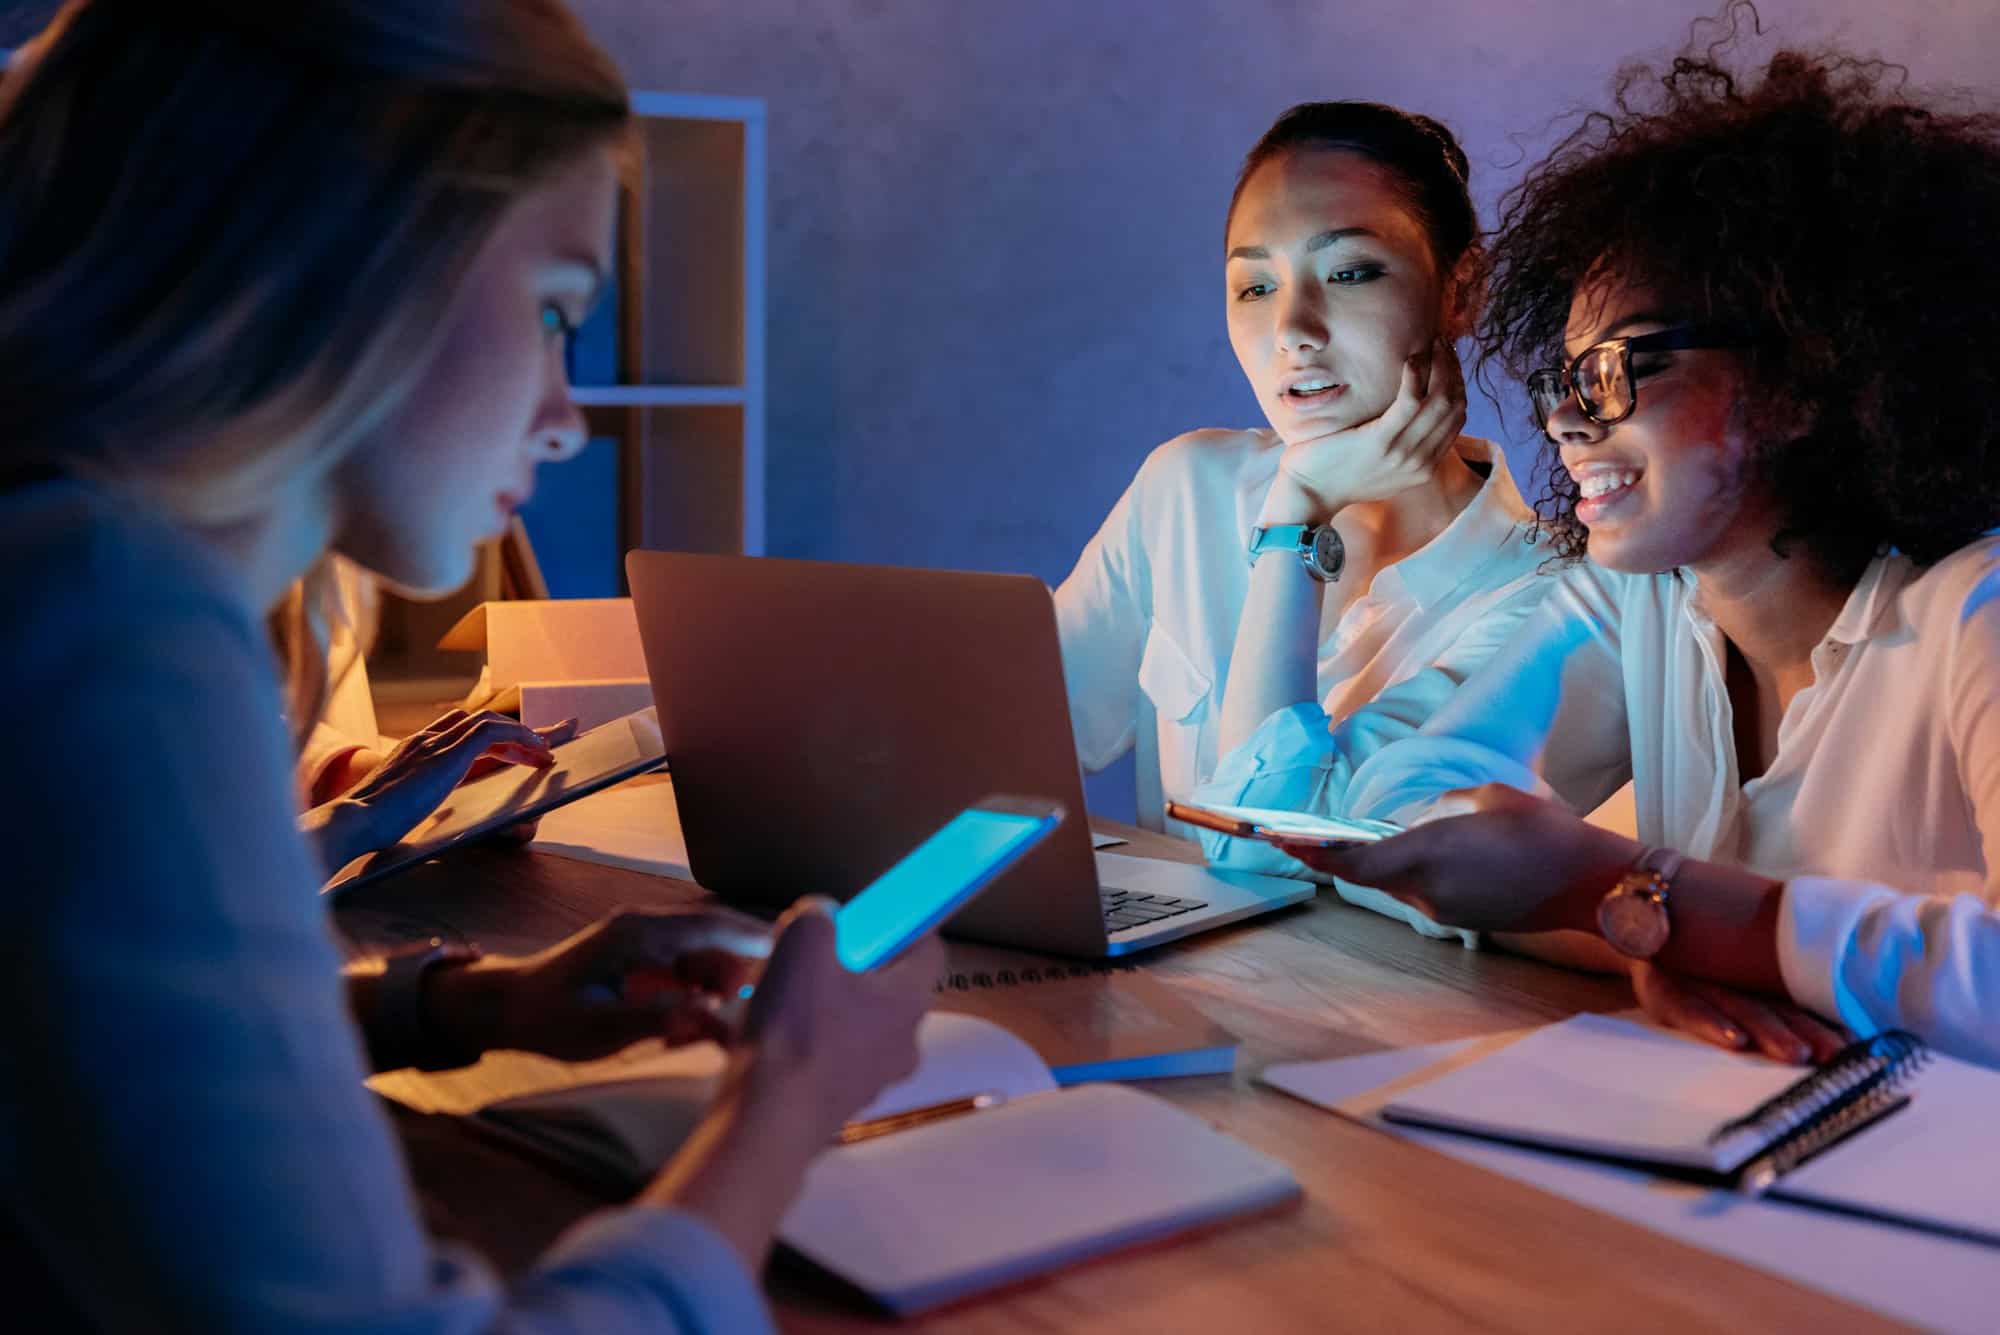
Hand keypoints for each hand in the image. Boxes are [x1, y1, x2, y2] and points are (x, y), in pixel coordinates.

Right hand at [307, 709, 569, 869]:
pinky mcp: (449, 753)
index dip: (485, 737)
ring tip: (545, 752)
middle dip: (510, 731)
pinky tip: (536, 751)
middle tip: (537, 747)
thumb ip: (409, 804)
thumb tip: (415, 823)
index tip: (507, 750)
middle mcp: (424, 739)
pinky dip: (519, 736)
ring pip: (490, 722)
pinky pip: (494, 731)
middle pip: (476, 720)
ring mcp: (435, 742)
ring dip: (521, 734)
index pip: (454, 730)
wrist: (351, 821)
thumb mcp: (393, 809)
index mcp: (410, 750)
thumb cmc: (365, 825)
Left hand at [432, 907, 774, 1061]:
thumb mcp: (601, 1027)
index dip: (757, 936)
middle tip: (754, 1014)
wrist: (507, 1009)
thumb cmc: (550, 1018)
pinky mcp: (644, 958)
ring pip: (705, 958)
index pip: (713, 925)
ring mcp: (646, 941)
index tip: (796, 953)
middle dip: (739, 975)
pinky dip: (698, 996)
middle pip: (716, 941)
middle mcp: (649, 928)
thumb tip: (708, 1017)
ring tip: (714, 1030)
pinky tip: (690, 1028)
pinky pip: (687, 971)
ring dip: (716, 991)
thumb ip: (657, 1019)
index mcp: (641, 933)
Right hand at [641, 899, 940, 1268]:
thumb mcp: (802, 945)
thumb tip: (821, 916)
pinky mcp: (844, 1102)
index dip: (900, 925)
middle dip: (855, 966)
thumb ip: (817, 917)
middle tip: (815, 958)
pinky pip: (836, 1057)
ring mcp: (877, 1078)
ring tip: (787, 999)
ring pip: (860, 1023)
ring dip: (831, 1005)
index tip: (867, 918)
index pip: (929, 949)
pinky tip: (778, 1037)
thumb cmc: (795, 1030)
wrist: (767, 1120)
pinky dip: (814, 1041)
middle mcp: (905, 1042)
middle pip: (890, 987)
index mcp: (910, 1001)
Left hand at [1263, 338, 1467, 524]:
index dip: (1457, 383)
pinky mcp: (1380, 441)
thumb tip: (1408, 417)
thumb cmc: (1336, 474)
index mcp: (1423, 467)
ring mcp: (1402, 453)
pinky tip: (1410, 359)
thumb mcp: (1381, 468)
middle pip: (1454, 406)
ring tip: (1431, 343)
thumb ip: (1402, 448)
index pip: (1456, 417)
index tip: (1447, 360)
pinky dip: (1416, 376)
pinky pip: (1410, 401)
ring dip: (1440, 365)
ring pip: (1440, 400)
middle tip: (1442, 344)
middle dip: (1453, 369)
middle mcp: (1420, 462)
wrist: (1308, 495)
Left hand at [1276, 785, 1638, 933]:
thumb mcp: (1488, 798)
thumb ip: (1444, 808)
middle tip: (1306, 834)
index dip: (1313, 855)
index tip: (1279, 841)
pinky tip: (1434, 856)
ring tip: (1373, 839)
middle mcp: (1428, 889)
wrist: (1592, 884)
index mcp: (1429, 853)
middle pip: (1370, 875)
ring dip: (1386, 864)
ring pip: (1398, 883)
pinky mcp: (1464, 921)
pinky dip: (1416, 874)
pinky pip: (1425, 893)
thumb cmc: (1544, 830)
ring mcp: (1445, 911)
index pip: (1354, 863)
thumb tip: (1425, 820)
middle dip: (1342, 856)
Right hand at [1630, 961, 1846, 1064]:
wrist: (1635, 920)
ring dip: (1769, 1031)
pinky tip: (1733, 1041)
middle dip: (1808, 1031)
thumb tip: (1843, 1026)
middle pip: (1776, 1006)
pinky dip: (1710, 1024)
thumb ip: (1775, 989)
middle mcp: (1730, 976)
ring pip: (1740, 1007)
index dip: (1828, 1022)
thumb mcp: (1733, 967)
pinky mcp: (1662, 990)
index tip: (1860, 1047)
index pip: (1798, 1001)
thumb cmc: (1693, 961)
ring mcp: (1696, 981)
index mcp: (1754, 976)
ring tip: (1796, 1054)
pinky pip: (1688, 1009)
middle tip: (1836, 1055)